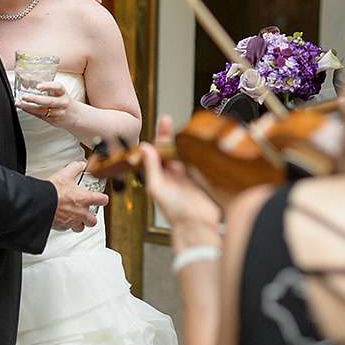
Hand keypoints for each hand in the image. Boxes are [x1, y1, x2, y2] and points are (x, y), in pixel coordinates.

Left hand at [17, 81, 72, 125]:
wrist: (74, 116)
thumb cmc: (64, 101)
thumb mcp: (61, 93)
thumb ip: (49, 88)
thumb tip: (32, 82)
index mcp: (64, 94)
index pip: (58, 87)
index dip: (48, 86)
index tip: (38, 86)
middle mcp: (62, 103)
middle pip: (49, 101)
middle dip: (35, 99)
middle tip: (24, 96)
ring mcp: (58, 113)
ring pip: (42, 111)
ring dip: (29, 107)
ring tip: (20, 103)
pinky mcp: (53, 121)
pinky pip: (40, 116)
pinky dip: (31, 112)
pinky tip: (24, 108)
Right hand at [48, 160, 108, 232]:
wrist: (40, 203)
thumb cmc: (53, 191)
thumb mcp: (66, 174)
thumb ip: (75, 168)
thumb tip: (81, 165)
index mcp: (84, 199)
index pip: (102, 200)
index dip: (103, 199)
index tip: (101, 198)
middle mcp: (80, 213)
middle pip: (93, 221)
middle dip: (91, 217)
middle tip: (88, 213)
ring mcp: (71, 222)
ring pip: (80, 228)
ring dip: (79, 224)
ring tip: (76, 218)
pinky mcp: (61, 227)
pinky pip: (66, 228)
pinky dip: (65, 225)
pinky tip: (62, 219)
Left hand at [140, 115, 220, 231]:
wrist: (196, 225)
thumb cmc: (174, 212)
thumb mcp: (158, 188)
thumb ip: (152, 168)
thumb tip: (145, 148)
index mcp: (159, 176)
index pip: (157, 152)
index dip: (158, 137)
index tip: (161, 123)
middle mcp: (172, 175)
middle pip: (169, 150)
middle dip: (169, 134)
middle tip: (167, 119)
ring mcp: (186, 176)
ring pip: (182, 154)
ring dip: (182, 141)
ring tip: (181, 127)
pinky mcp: (199, 179)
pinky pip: (196, 162)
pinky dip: (196, 152)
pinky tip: (196, 143)